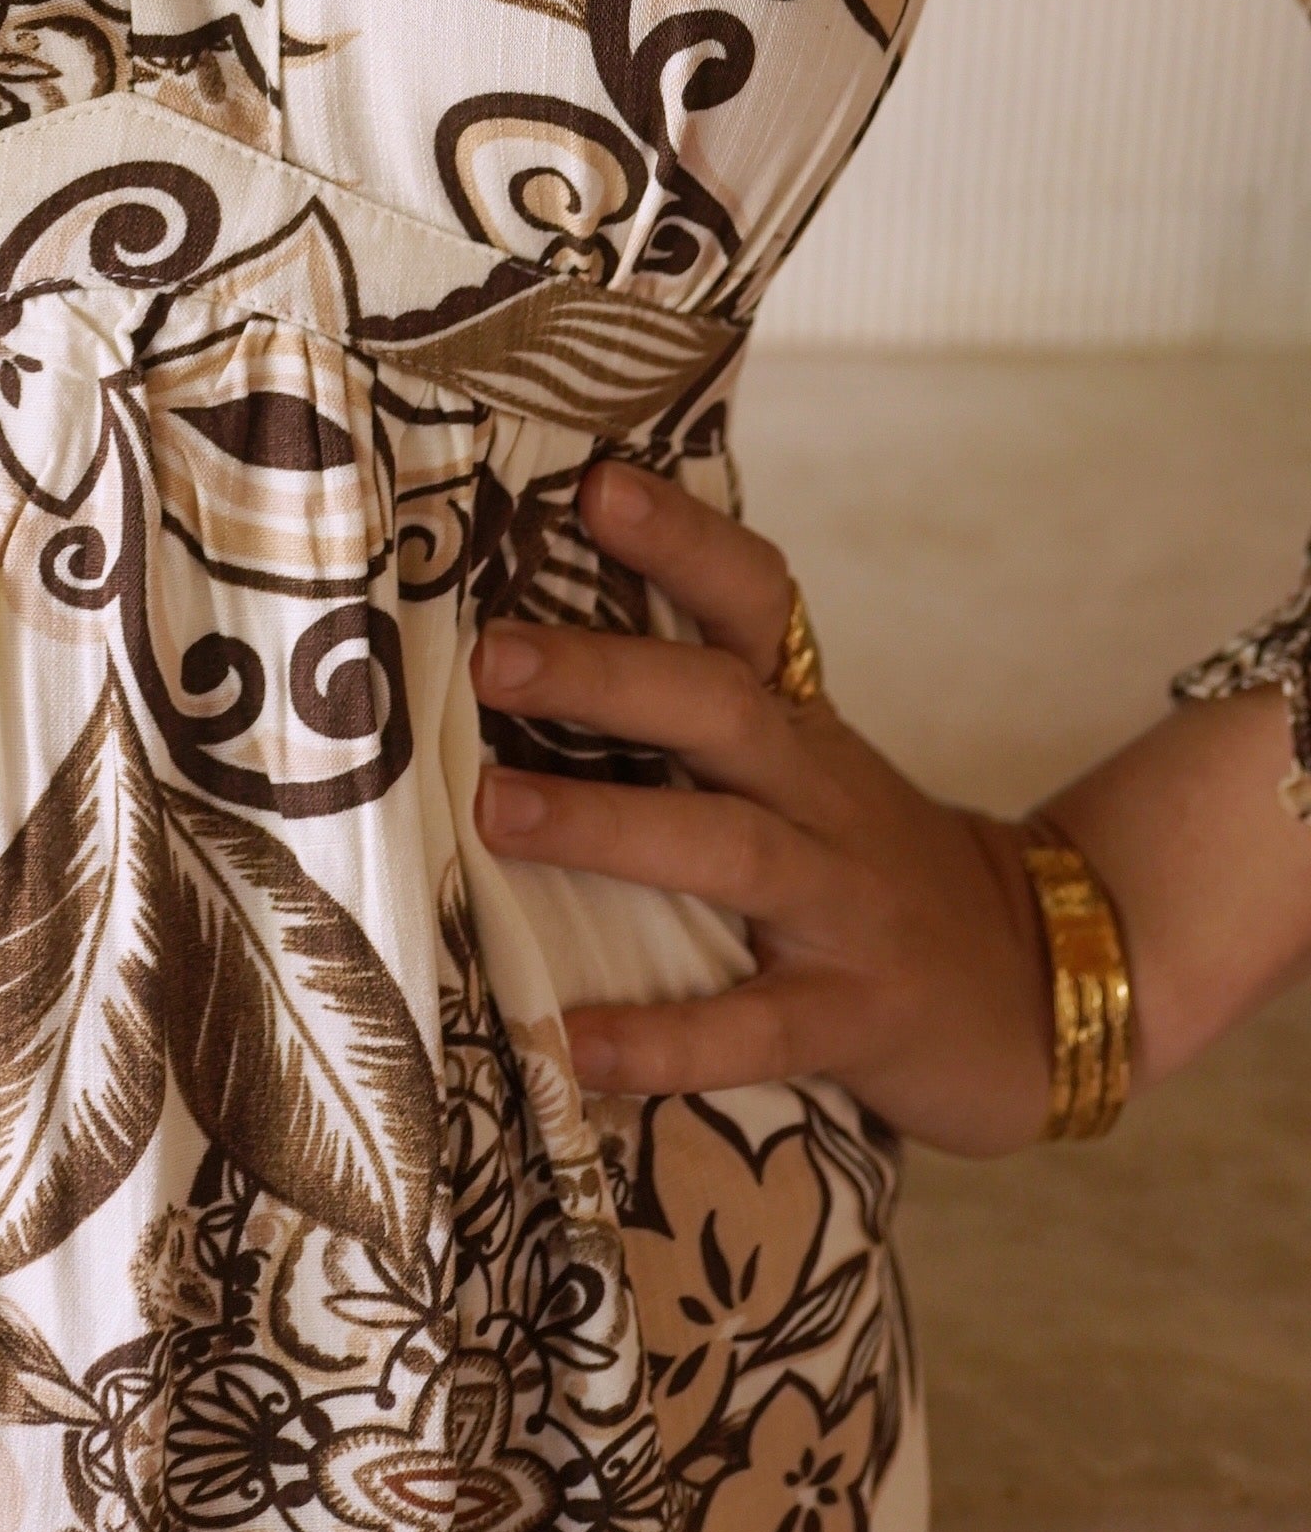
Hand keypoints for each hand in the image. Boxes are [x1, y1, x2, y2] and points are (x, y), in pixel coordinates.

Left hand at [471, 464, 1054, 1158]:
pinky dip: (667, 1036)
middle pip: (720, 707)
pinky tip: (578, 1046)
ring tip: (496, 814)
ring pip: (730, 848)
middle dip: (605, 675)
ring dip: (609, 827)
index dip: (684, 539)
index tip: (596, 486)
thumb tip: (507, 645)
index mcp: (802, 721)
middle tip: (489, 656)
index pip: (754, 600)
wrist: (1041, 986)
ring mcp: (844, 904)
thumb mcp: (802, 766)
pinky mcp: (856, 1018)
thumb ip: (695, 711)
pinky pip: (755, 1027)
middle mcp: (823, 792)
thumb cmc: (865, 864)